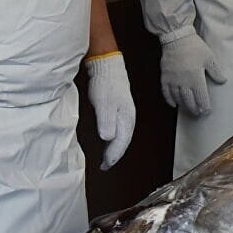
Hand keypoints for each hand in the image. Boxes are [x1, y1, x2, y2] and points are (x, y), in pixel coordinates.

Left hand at [85, 53, 136, 169]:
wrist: (108, 67)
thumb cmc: (105, 84)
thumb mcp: (104, 104)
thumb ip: (107, 122)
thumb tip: (108, 138)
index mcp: (126, 118)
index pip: (121, 143)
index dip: (113, 156)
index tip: (104, 165)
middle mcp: (128, 118)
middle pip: (124, 141)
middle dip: (115, 155)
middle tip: (105, 165)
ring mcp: (124, 113)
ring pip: (122, 136)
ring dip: (114, 148)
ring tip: (106, 157)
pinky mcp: (119, 109)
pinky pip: (118, 129)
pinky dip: (113, 138)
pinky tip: (107, 139)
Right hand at [160, 32, 225, 116]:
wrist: (177, 38)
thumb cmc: (194, 47)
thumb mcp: (209, 58)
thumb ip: (216, 71)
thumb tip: (223, 81)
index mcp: (196, 78)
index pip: (201, 97)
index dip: (204, 105)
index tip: (206, 111)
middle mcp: (183, 82)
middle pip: (189, 100)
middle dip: (194, 108)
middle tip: (198, 113)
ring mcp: (173, 80)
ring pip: (178, 98)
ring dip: (184, 105)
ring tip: (189, 110)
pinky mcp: (165, 76)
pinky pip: (166, 92)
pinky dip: (169, 100)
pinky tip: (174, 104)